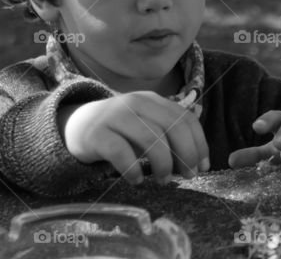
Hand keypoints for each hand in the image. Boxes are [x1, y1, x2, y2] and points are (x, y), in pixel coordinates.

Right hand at [58, 92, 208, 184]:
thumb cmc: (120, 130)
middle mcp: (136, 102)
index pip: (186, 118)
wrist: (77, 124)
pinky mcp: (97, 134)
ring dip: (163, 164)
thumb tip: (198, 162)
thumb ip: (169, 134)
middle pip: (172, 127)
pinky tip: (136, 180)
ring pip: (150, 139)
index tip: (203, 166)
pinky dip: (133, 169)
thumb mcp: (146, 124)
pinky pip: (120, 152)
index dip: (199, 143)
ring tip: (163, 180)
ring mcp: (115, 116)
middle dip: (186, 154)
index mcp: (153, 100)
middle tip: (188, 176)